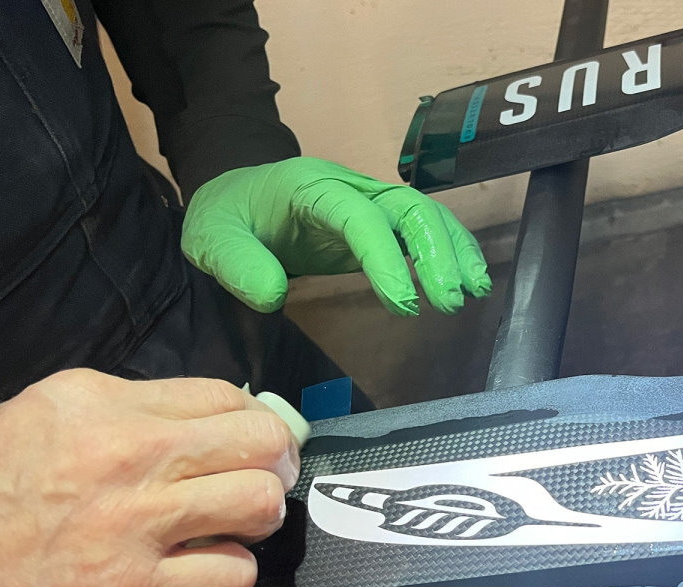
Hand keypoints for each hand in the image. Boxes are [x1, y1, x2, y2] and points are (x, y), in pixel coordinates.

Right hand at [0, 370, 300, 586]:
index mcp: (99, 402)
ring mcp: (133, 523)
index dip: (253, 420)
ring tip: (235, 526)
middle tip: (264, 479)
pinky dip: (231, 574)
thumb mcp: (43, 423)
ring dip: (258, 518)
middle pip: (260, 439)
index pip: (222, 395)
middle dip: (276, 460)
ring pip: (258, 501)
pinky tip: (206, 571)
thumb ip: (123, 413)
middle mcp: (126, 453)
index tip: (254, 441)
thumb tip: (204, 422)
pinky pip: (231, 574)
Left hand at [181, 157, 492, 315]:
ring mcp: (368, 204)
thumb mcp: (210, 239)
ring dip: (454, 251)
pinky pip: (421, 230)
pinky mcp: (378, 224)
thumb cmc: (225, 218)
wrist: (232, 199)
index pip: (360, 216)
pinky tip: (468, 283)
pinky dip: (450, 251)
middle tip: (448, 303)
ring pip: (425, 216)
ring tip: (472, 293)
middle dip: (437, 252)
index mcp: (311, 188)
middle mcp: (349, 189)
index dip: (386, 257)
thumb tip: (274, 295)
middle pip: (409, 208)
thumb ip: (236, 264)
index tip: (404, 303)